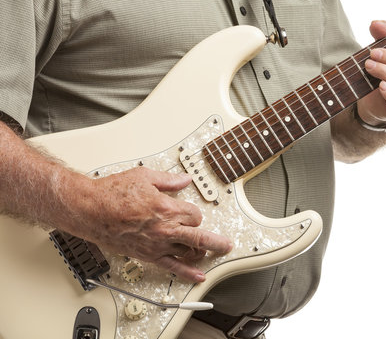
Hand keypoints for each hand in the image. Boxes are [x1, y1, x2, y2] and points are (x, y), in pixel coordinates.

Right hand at [65, 167, 231, 282]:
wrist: (90, 210)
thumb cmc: (112, 193)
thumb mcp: (144, 176)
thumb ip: (169, 180)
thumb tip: (184, 179)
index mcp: (167, 208)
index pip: (195, 214)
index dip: (194, 212)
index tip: (189, 211)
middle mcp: (165, 228)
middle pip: (200, 237)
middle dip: (217, 241)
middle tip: (226, 244)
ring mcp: (158, 244)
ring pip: (189, 252)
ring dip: (199, 251)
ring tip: (206, 251)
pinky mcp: (148, 255)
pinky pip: (173, 267)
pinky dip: (188, 273)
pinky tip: (198, 276)